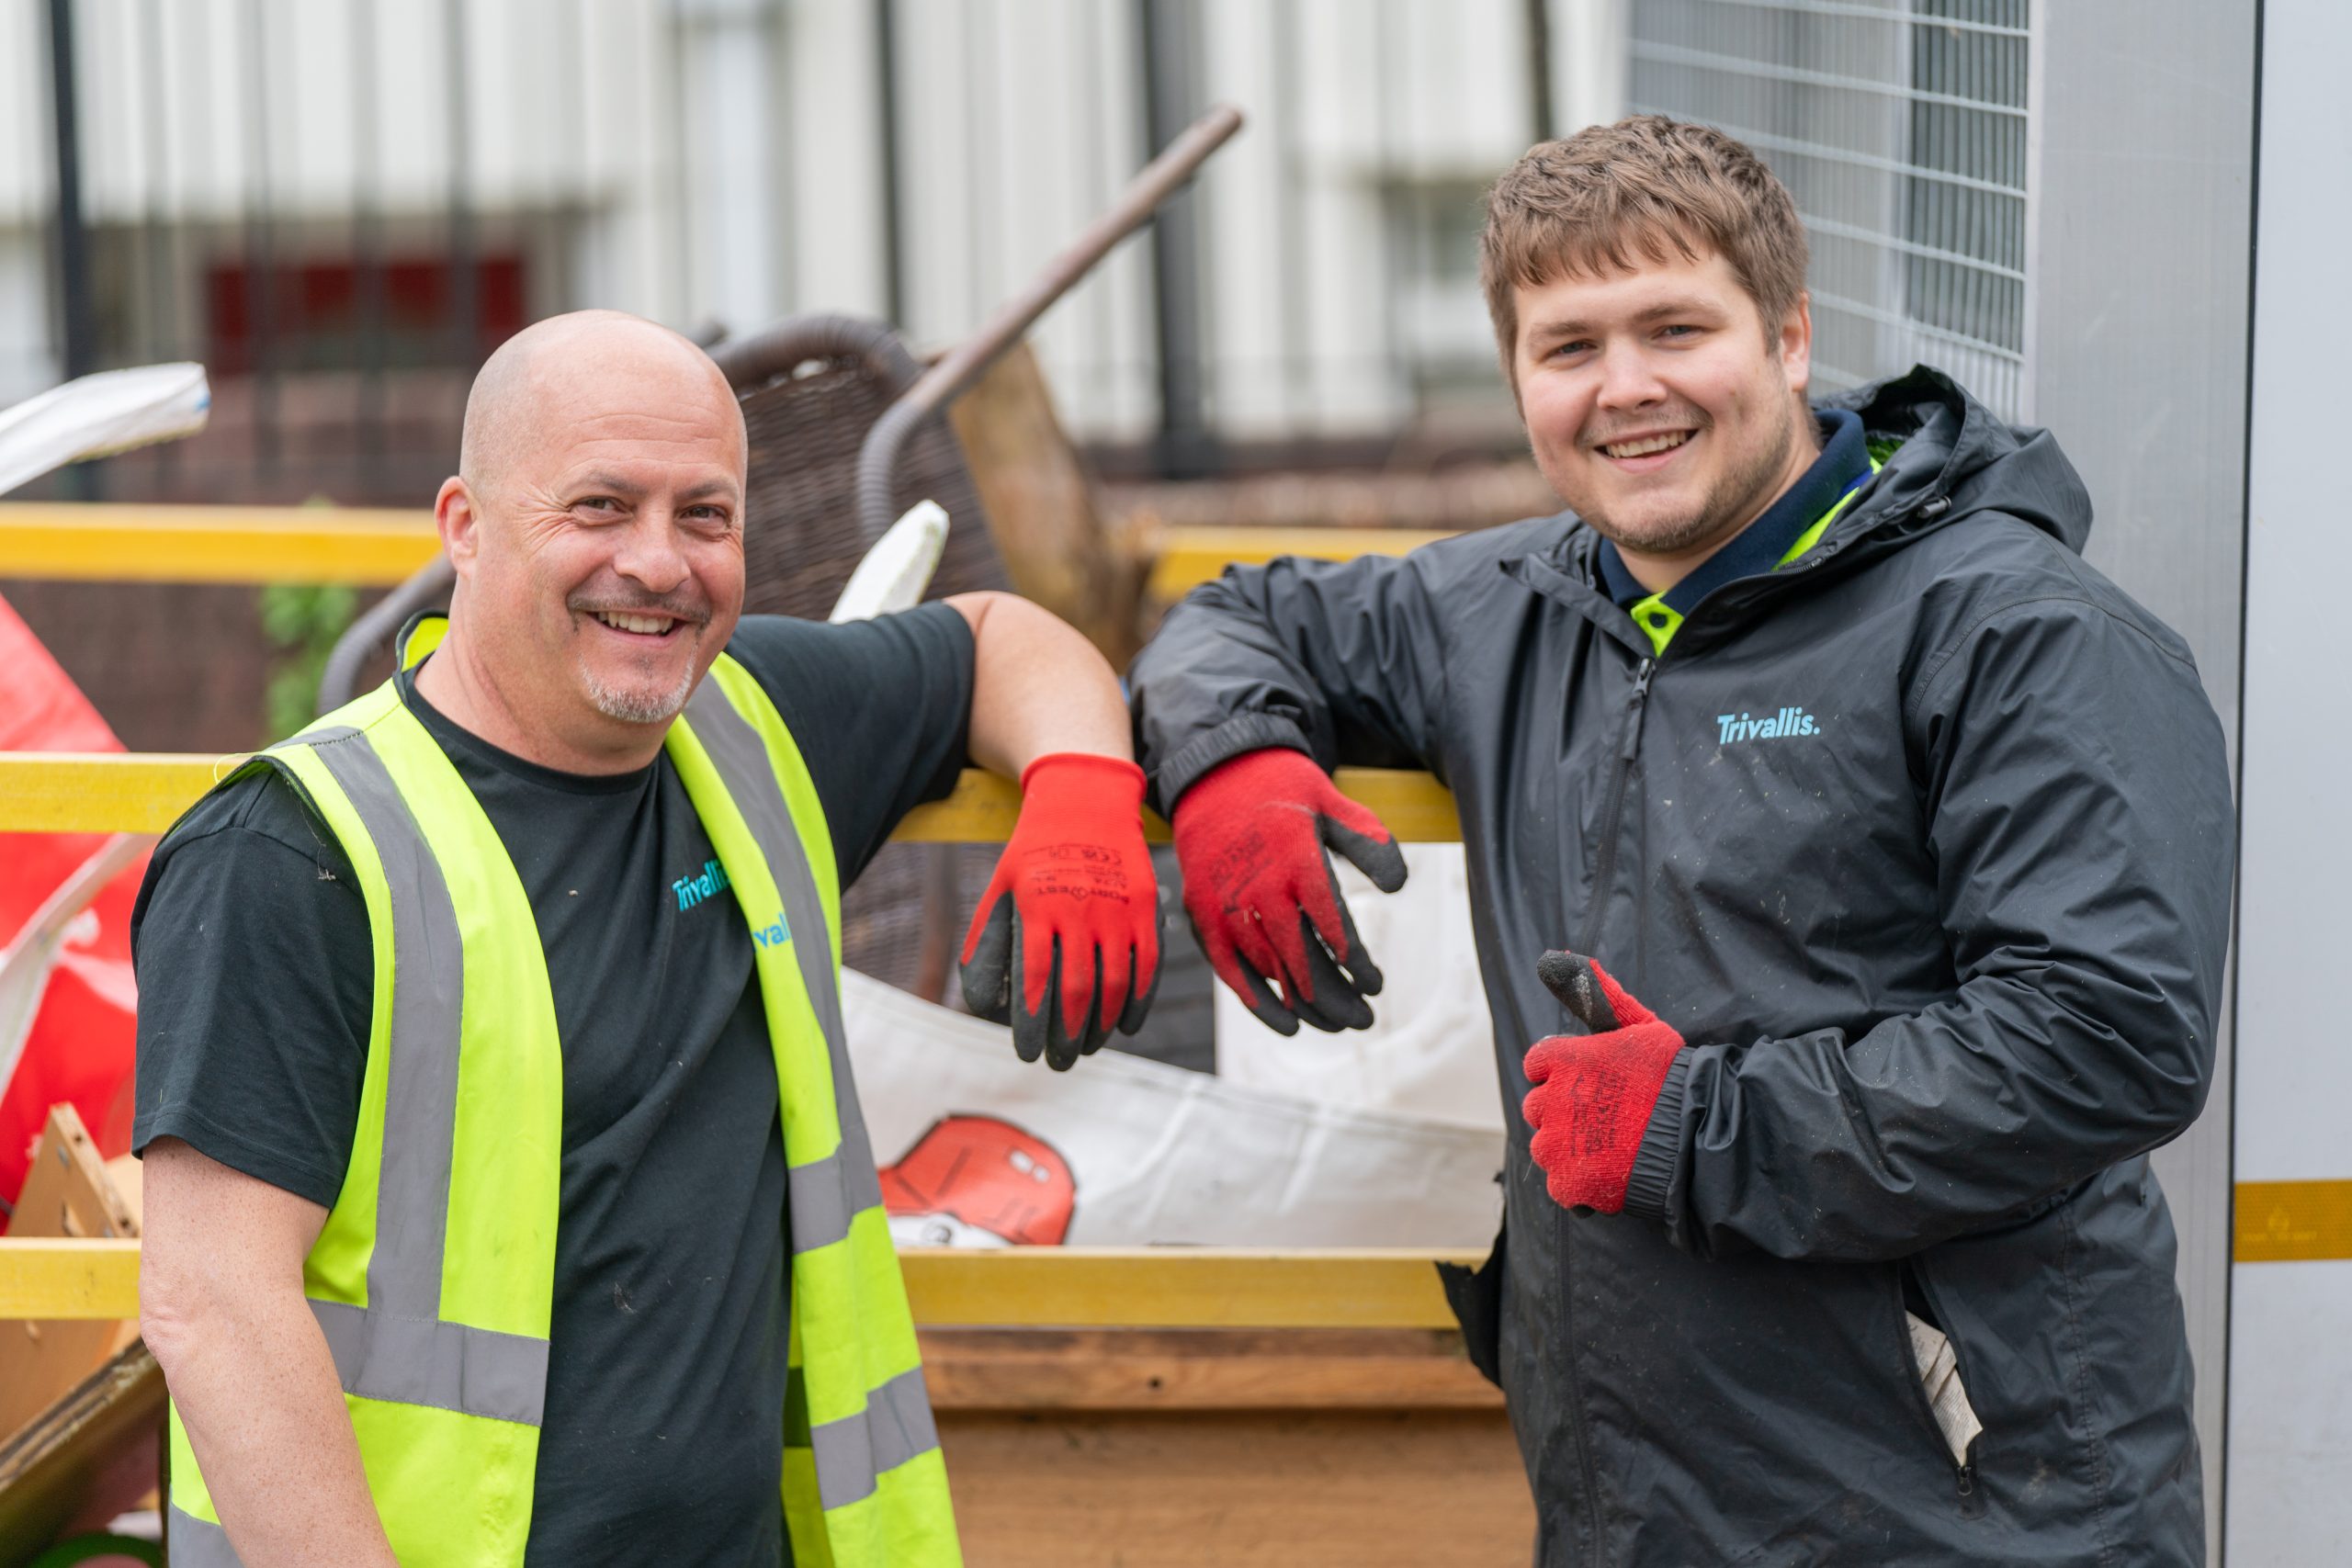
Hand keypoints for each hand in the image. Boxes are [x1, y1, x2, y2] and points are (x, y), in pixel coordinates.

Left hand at [959, 753, 1161, 1069]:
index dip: (1032, 1023)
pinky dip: (1138, 1001)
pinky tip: (1124, 1025)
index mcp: (1038, 907)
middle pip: (1077, 990)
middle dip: (1067, 1035)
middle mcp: (1079, 910)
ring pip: (1115, 983)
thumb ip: (988, 942)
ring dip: (1101, 1025)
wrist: (1085, 802)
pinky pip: (1146, 965)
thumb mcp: (1001, 888)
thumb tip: (981, 1002)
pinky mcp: (1144, 907)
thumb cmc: (1034, 853)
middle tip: (1059, 1062)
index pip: (1035, 980)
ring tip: (1088, 1047)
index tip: (1027, 1053)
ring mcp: (1117, 908)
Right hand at [1170, 747, 1406, 1034]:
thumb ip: (1369, 843)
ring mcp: (1225, 906)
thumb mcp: (1333, 802)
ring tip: (1337, 1023)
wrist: (1214, 771)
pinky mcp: (1202, 917)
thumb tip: (1397, 887)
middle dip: (1337, 998)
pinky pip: (1230, 972)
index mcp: (1295, 859)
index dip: (1357, 964)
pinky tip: (1288, 1025)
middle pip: (1303, 962)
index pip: (1333, 928)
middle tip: (1364, 1018)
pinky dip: (1258, 1003)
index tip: (1376, 984)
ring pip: (1270, 973)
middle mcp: (1258, 888)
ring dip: (1306, 1005)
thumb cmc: (1284, 789)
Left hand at [1522, 951, 1685, 1212]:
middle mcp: (1552, 1099)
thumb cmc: (1673, 1078)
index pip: (1537, 1064)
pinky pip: (1559, 1184)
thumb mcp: (1641, 1027)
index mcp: (1564, 1059)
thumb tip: (1560, 957)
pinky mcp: (1569, 1182)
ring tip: (1610, 1149)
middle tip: (1604, 1119)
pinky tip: (1609, 1176)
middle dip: (1562, 1112)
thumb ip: (1602, 996)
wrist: (1698, 1133)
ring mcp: (1557, 1143)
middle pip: (1537, 1107)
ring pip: (1545, 1147)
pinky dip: (1580, 1185)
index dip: (1560, 1075)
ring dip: (1569, 1149)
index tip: (1588, 1085)